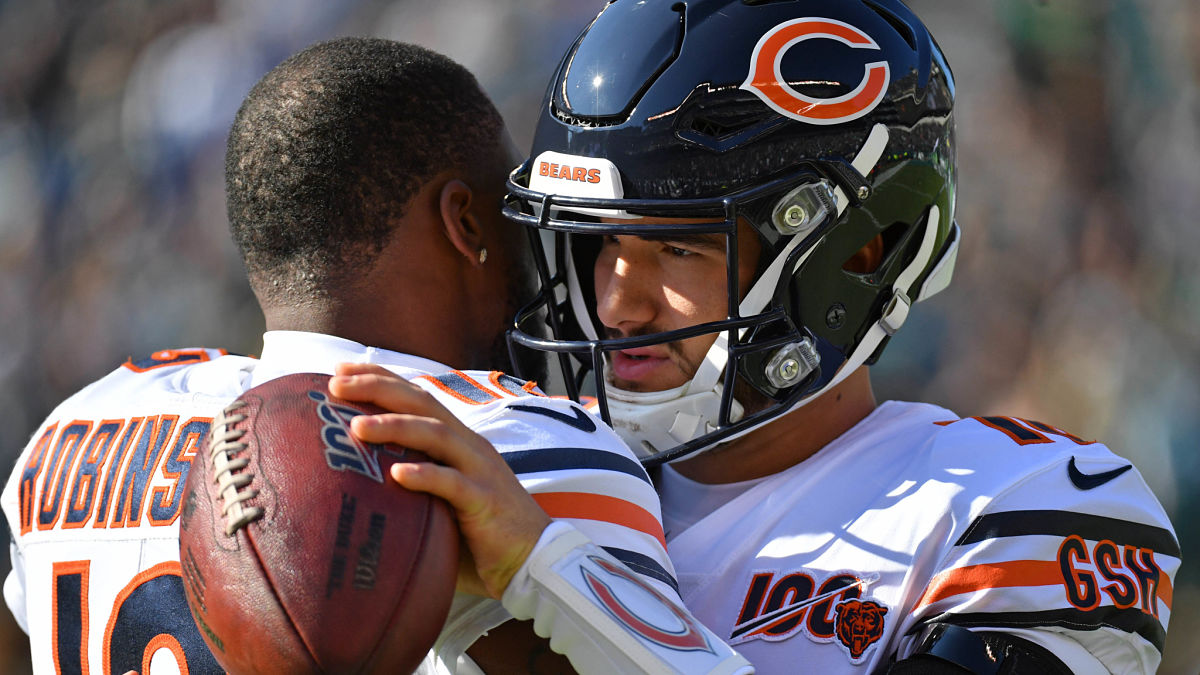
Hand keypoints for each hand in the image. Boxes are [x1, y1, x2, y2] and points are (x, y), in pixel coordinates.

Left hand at [329, 363, 552, 598]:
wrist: (534, 560)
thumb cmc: (478, 535)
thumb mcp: (439, 501)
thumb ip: (408, 487)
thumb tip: (353, 490)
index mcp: (457, 441)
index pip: (417, 396)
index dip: (381, 378)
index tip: (341, 368)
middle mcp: (468, 446)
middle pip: (423, 402)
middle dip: (378, 388)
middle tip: (337, 383)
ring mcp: (479, 470)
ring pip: (436, 435)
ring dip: (395, 427)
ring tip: (358, 426)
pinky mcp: (485, 500)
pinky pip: (453, 484)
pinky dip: (425, 476)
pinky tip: (398, 475)